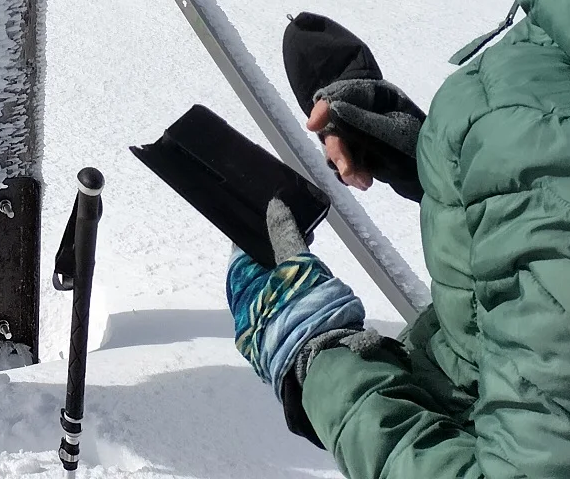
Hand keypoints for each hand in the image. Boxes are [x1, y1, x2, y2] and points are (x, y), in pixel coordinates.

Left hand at [227, 198, 366, 398]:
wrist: (329, 366)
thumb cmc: (307, 309)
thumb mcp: (296, 263)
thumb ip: (284, 232)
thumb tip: (272, 203)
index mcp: (240, 289)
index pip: (241, 250)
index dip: (258, 230)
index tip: (276, 215)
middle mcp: (245, 310)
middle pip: (258, 270)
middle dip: (278, 249)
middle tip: (302, 233)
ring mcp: (262, 328)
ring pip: (273, 289)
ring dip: (289, 271)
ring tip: (312, 254)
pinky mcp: (282, 340)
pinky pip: (285, 307)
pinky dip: (295, 292)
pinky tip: (314, 284)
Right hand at [309, 76, 423, 199]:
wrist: (435, 167)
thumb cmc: (419, 141)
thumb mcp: (395, 128)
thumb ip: (364, 121)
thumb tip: (333, 110)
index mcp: (369, 95)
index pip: (339, 95)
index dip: (323, 108)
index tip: (313, 125)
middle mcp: (358, 112)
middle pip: (334, 125)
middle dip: (338, 149)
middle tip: (347, 170)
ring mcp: (357, 133)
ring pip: (337, 146)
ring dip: (345, 166)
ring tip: (364, 182)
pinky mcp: (358, 152)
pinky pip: (344, 161)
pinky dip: (350, 174)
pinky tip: (363, 182)